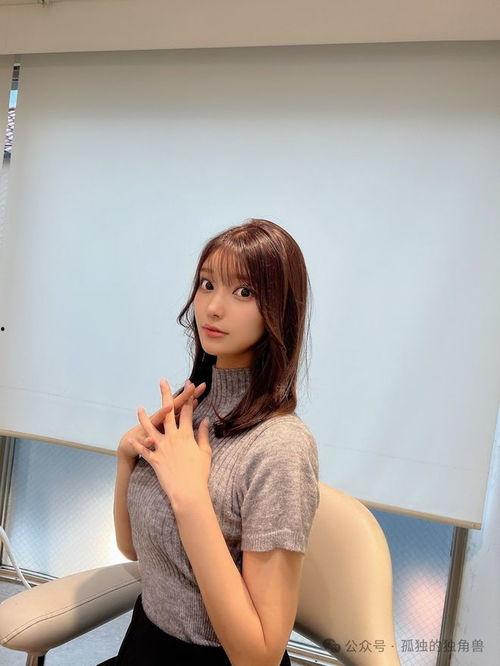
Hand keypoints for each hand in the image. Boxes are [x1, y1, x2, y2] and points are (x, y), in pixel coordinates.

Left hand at [131, 378, 211, 510]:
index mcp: (186, 435)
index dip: (188, 397)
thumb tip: (205, 421)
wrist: (188, 491)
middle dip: (165, 395)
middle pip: (168, 412)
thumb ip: (204, 435)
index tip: (188, 385)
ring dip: (144, 417)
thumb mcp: (205, 453)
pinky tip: (132, 439)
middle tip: (162, 382)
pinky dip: (138, 445)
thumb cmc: (200, 473)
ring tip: (139, 408)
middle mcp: (172, 437)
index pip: (187, 412)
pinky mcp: (154, 460)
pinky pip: (144, 450)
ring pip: (150, 429)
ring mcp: (161, 448)